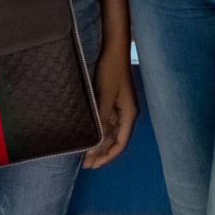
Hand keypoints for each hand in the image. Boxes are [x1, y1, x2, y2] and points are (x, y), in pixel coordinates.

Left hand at [83, 44, 137, 168]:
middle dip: (102, 153)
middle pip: (116, 140)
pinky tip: (90, 134)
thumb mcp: (105, 97)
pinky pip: (108, 122)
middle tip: (86, 164)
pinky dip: (100, 131)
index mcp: (129, 115)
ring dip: (100, 143)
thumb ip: (102, 122)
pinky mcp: (114, 100)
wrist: (113, 50)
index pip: (120, 143)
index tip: (92, 165)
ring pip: (111, 132)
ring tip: (86, 153)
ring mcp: (120, 107)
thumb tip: (96, 145)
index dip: (107, 156)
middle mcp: (127, 113)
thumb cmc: (111, 71)